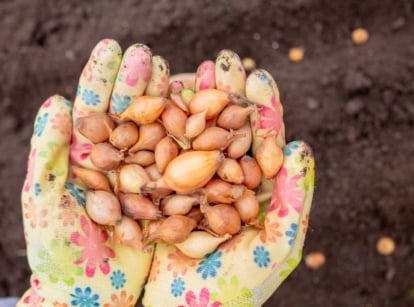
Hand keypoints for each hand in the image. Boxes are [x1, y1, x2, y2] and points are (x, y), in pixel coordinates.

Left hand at [18, 39, 168, 305]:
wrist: (91, 297)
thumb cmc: (59, 253)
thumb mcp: (44, 201)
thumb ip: (48, 153)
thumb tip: (55, 101)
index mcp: (86, 157)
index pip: (94, 107)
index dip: (102, 77)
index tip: (114, 47)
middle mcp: (118, 162)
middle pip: (129, 115)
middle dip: (137, 83)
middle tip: (148, 54)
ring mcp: (145, 177)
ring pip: (159, 134)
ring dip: (168, 105)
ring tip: (178, 76)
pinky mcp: (167, 196)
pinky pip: (180, 166)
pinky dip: (191, 142)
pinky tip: (203, 119)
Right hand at [143, 51, 314, 305]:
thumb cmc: (238, 289)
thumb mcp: (277, 245)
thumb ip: (292, 199)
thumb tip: (300, 147)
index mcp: (257, 192)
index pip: (263, 143)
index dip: (262, 110)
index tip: (258, 78)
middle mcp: (224, 184)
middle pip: (228, 133)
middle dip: (227, 97)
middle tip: (223, 62)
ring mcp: (192, 186)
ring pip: (194, 139)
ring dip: (193, 105)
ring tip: (190, 73)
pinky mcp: (162, 194)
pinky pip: (163, 158)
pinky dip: (160, 131)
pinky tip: (157, 103)